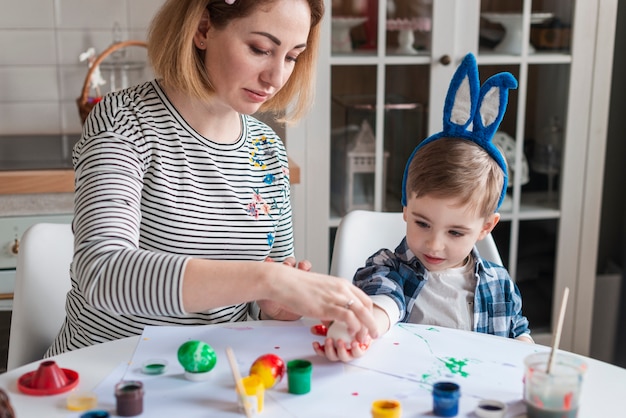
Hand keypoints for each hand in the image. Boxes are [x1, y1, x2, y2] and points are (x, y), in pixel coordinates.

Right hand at [257, 262, 378, 338]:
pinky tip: (351, 333)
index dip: (368, 314)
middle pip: (366, 306)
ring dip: (365, 328)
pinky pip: (348, 317)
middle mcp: (342, 288)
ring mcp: (335, 296)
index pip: (363, 299)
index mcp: (341, 284)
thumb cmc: (296, 286)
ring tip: (363, 339)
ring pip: (361, 312)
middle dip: (371, 323)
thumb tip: (329, 319)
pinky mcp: (327, 306)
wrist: (284, 281)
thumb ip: (328, 303)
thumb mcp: (319, 292)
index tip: (368, 324)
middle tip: (372, 335)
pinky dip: (353, 327)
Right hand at [310, 322, 371, 361]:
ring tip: (340, 342)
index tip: (315, 343)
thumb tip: (312, 329)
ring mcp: (350, 354)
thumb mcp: (333, 326)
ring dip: (341, 350)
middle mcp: (341, 353)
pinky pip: (357, 353)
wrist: (363, 327)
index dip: (318, 350)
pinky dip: (355, 348)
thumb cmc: (347, 328)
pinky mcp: (360, 352)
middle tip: (328, 340)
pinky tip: (353, 342)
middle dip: (329, 350)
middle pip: (333, 356)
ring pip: (344, 357)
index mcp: (333, 348)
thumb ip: (323, 327)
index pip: (323, 352)